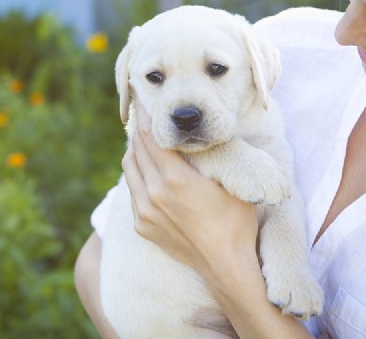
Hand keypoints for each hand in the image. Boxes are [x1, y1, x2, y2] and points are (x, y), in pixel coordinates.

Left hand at [121, 103, 258, 274]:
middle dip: (139, 130)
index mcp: (174, 179)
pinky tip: (149, 170)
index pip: (151, 137)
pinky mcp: (142, 226)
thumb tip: (201, 131)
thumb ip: (212, 154)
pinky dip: (137, 175)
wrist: (226, 265)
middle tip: (143, 114)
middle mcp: (153, 194)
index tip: (142, 100)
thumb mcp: (229, 181)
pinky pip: (133, 191)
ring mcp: (144, 212)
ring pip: (129, 170)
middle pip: (136, 150)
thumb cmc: (236, 221)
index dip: (145, 115)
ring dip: (135, 152)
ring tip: (145, 140)